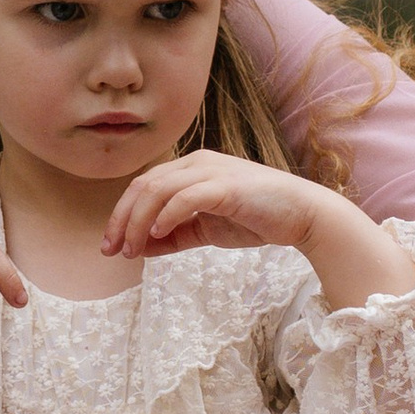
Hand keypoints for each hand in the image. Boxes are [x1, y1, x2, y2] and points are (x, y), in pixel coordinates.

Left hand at [100, 149, 334, 258]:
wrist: (302, 215)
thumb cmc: (257, 218)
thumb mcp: (206, 230)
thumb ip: (175, 236)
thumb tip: (141, 247)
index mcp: (191, 168)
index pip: (143, 186)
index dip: (121, 215)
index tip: (112, 247)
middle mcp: (197, 163)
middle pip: (143, 185)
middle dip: (122, 219)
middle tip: (112, 250)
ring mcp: (212, 172)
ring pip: (159, 190)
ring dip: (139, 221)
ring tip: (133, 249)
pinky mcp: (227, 186)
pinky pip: (186, 197)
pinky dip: (167, 215)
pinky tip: (158, 235)